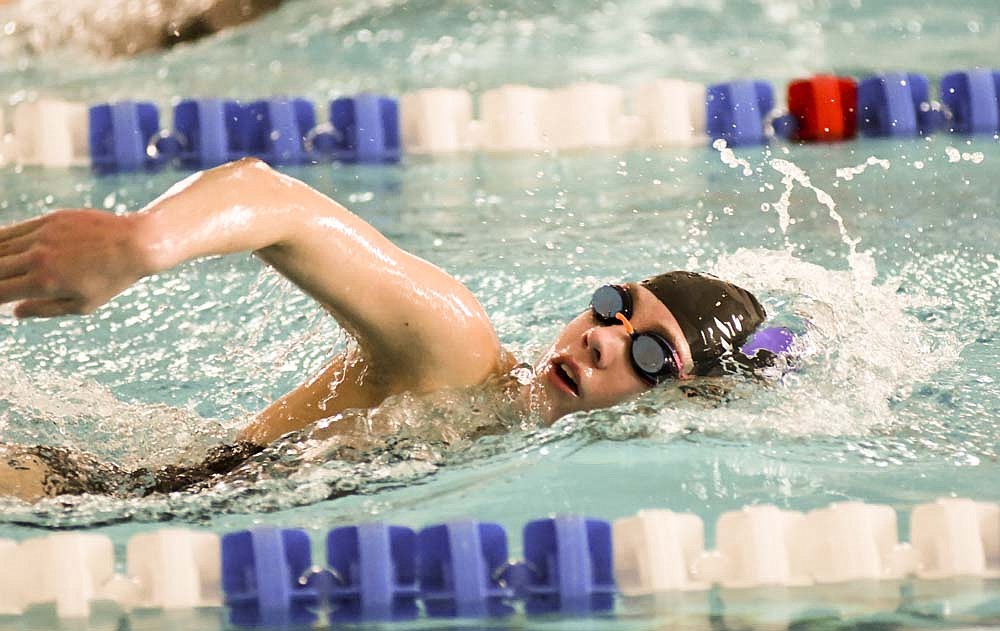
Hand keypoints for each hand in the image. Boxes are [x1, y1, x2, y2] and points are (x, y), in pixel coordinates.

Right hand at [0, 209, 150, 317]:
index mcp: (45, 283)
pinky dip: (1, 240)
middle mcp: (38, 258)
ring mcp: (42, 236)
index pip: (0, 292)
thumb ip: (45, 309)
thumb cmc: (112, 279)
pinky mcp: (49, 220)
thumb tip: (15, 312)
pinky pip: (14, 230)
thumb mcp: (83, 305)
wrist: (136, 244)